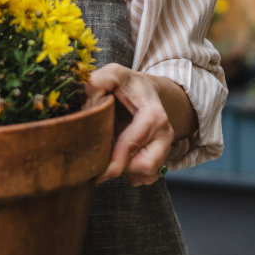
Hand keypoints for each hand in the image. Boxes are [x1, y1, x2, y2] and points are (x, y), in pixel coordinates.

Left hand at [84, 63, 175, 186]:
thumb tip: (89, 89)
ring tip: (111, 152)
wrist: (145, 93)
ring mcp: (165, 150)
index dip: (114, 160)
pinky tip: (120, 158)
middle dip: (120, 166)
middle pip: (144, 167)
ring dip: (124, 171)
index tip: (95, 168)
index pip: (134, 144)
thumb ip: (101, 79)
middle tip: (102, 154)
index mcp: (154, 115)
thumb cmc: (128, 85)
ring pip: (145, 176)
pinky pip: (145, 179)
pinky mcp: (161, 161)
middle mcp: (165, 135)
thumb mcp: (114, 74)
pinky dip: (130, 174)